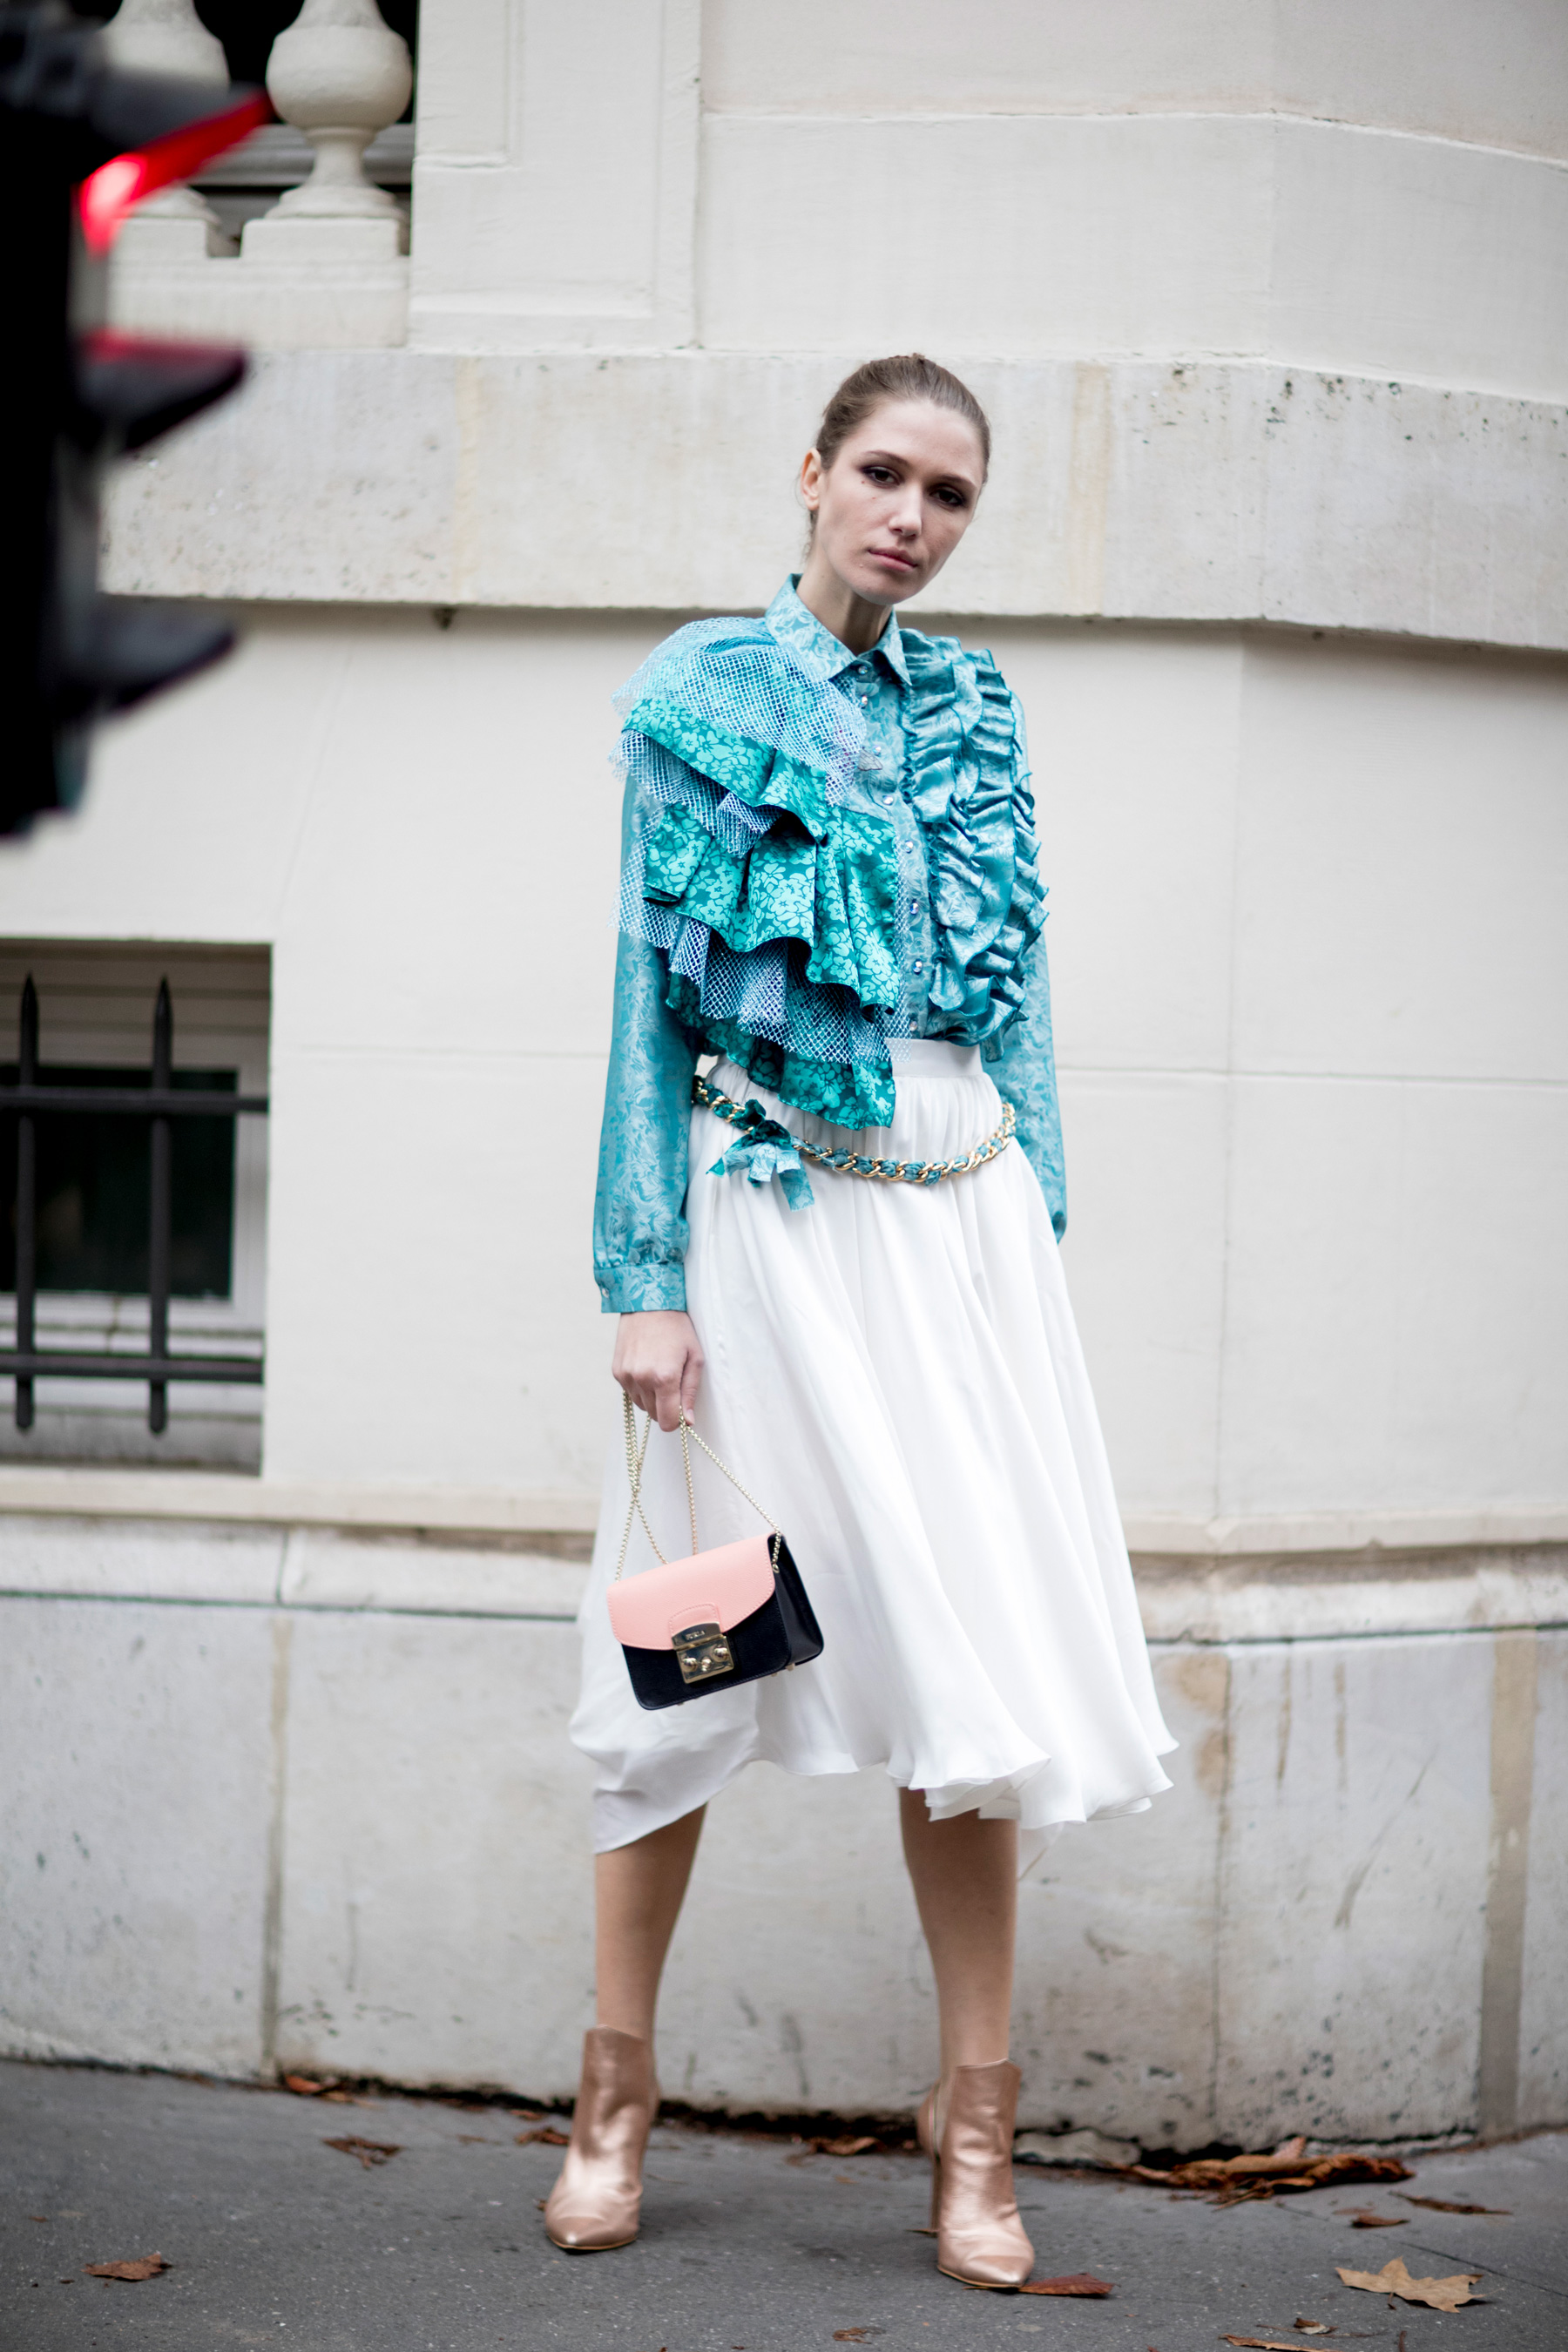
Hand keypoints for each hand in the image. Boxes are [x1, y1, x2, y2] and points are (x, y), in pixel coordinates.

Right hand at [613, 1310, 703, 1432]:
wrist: (647, 1303)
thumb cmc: (677, 1328)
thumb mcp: (694, 1358)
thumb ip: (690, 1392)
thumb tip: (688, 1421)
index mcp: (664, 1378)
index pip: (667, 1421)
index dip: (677, 1422)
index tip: (682, 1412)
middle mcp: (641, 1379)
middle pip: (654, 1415)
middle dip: (666, 1407)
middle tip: (673, 1384)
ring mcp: (626, 1376)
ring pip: (642, 1405)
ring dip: (652, 1398)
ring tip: (659, 1373)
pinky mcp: (617, 1371)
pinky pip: (630, 1392)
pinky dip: (640, 1387)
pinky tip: (647, 1367)